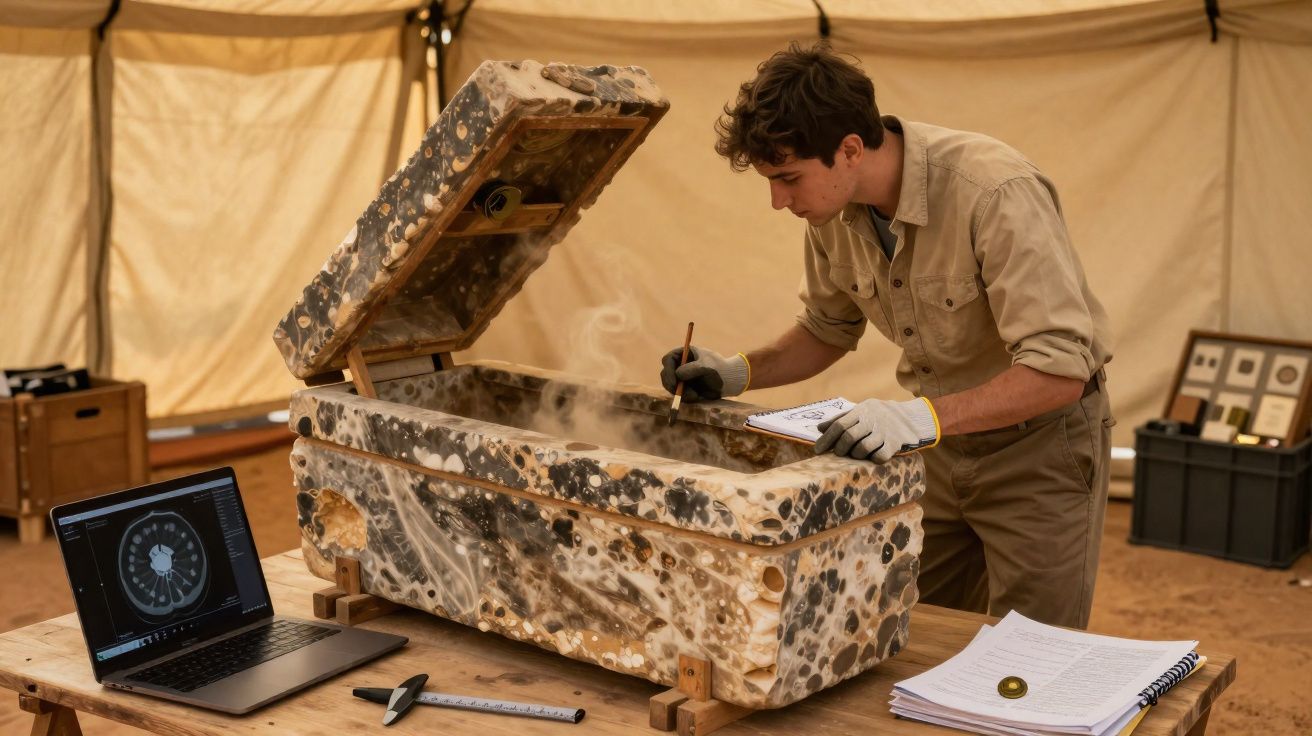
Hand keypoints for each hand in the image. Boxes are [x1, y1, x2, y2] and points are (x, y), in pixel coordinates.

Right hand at [659, 345, 748, 401]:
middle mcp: (679, 365)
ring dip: (681, 392)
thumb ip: (692, 369)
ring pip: (671, 386)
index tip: (673, 381)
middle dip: (671, 384)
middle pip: (665, 374)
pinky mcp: (685, 388)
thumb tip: (677, 374)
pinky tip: (697, 396)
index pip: (668, 360)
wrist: (729, 380)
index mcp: (683, 354)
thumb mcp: (706, 366)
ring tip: (695, 395)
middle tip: (678, 393)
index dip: (668, 370)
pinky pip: (679, 394)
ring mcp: (681, 377)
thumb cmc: (719, 368)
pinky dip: (686, 397)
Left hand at [814, 397, 938, 461]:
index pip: (839, 424)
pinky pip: (880, 456)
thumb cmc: (880, 415)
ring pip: (863, 448)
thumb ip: (841, 419)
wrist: (912, 416)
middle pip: (849, 437)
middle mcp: (873, 419)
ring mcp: (885, 431)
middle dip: (840, 449)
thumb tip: (819, 428)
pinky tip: (872, 457)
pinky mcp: (896, 443)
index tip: (817, 450)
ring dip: (855, 455)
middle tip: (838, 454)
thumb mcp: (862, 411)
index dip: (826, 439)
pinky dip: (873, 459)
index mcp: (862, 411)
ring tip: (855, 455)